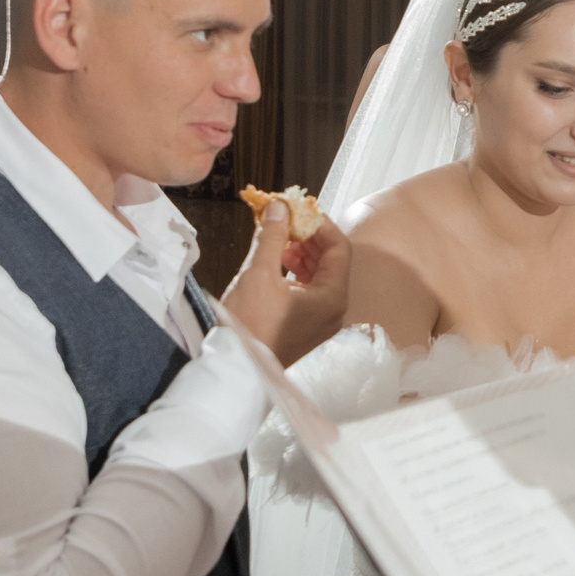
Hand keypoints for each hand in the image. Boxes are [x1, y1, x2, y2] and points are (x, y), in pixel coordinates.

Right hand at [220, 203, 349, 365]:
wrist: (235, 368)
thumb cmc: (249, 326)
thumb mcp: (259, 273)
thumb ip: (272, 236)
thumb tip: (278, 207)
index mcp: (333, 298)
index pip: (339, 248)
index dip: (320, 224)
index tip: (298, 209)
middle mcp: (334, 311)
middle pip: (331, 261)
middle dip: (308, 237)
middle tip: (286, 219)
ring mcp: (320, 322)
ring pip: (319, 276)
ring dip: (301, 253)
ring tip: (277, 239)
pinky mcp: (305, 327)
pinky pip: (308, 291)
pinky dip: (295, 272)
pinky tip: (275, 261)